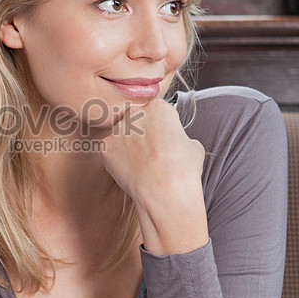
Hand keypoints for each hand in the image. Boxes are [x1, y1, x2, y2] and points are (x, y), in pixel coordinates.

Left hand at [101, 98, 208, 253]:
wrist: (165, 191)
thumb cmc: (183, 169)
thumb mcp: (193, 144)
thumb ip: (177, 136)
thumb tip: (174, 141)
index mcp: (158, 106)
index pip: (156, 112)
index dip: (161, 127)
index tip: (163, 140)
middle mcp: (134, 112)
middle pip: (136, 119)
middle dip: (141, 132)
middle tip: (150, 153)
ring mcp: (117, 129)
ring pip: (122, 134)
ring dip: (128, 145)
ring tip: (141, 165)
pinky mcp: (106, 147)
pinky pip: (112, 150)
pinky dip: (118, 160)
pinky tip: (131, 170)